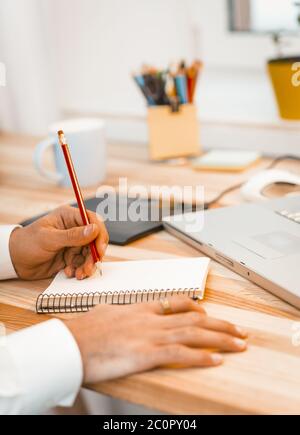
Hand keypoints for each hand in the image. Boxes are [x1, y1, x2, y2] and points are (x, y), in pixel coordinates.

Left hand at [9, 205, 108, 280]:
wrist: (16, 261)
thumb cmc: (27, 243)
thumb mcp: (49, 238)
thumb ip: (72, 235)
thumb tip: (94, 229)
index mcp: (69, 217)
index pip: (92, 221)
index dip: (99, 234)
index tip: (100, 249)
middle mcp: (74, 229)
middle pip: (95, 239)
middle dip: (94, 254)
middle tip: (91, 266)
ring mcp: (73, 243)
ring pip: (90, 253)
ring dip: (87, 265)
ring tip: (80, 273)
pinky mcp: (71, 256)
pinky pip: (82, 263)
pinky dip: (79, 270)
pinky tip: (69, 272)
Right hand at [65, 296, 247, 383]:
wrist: (71, 342)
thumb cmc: (83, 330)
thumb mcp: (103, 313)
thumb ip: (115, 311)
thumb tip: (114, 310)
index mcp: (140, 308)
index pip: (176, 302)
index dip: (197, 306)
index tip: (207, 311)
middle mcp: (151, 319)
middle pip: (195, 318)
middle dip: (221, 325)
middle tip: (239, 331)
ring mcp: (151, 335)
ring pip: (195, 333)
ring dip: (221, 339)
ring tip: (240, 345)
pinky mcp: (147, 354)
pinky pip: (181, 354)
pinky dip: (201, 358)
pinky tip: (216, 362)